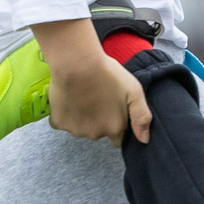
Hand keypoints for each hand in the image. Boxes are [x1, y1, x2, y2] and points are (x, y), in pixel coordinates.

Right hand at [35, 19, 150, 145]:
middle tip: (97, 98)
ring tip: (82, 96)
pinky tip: (68, 98)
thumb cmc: (108, 74)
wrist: (77, 63)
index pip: (117, 139)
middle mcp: (95, 134)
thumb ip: (142, 117)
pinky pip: (62, 122)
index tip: (112, 110)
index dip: (115, 125)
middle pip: (99, 132)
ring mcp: (75, 130)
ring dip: (82, 118)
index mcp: (114, 128)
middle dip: (99, 121)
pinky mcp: (58, 123)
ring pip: (81, 128)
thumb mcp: (134, 91)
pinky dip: (65, 114)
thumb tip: (144, 140)